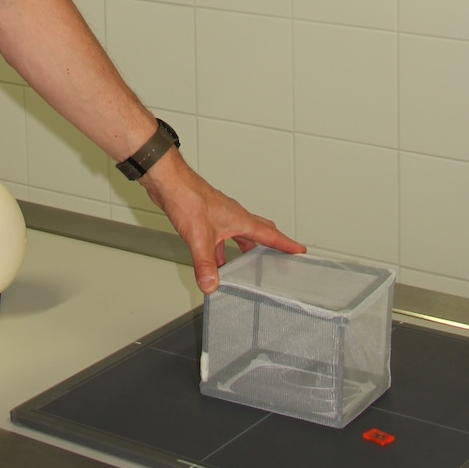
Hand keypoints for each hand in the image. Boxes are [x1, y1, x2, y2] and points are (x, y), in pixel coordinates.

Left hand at [142, 151, 304, 294]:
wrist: (168, 182)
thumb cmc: (187, 197)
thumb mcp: (199, 236)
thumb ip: (206, 264)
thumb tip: (211, 285)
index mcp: (240, 220)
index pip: (270, 235)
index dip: (286, 244)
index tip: (300, 251)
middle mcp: (233, 217)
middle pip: (258, 233)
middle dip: (271, 246)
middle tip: (281, 257)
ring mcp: (219, 217)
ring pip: (238, 236)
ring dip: (244, 251)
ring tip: (248, 267)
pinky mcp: (205, 218)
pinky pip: (220, 238)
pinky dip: (221, 251)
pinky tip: (213, 261)